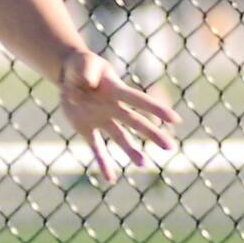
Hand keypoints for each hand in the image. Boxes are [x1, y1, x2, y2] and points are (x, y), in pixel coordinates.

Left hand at [57, 51, 179, 182]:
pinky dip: (103, 162)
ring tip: (144, 164)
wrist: (68, 74)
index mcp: (116, 90)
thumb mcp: (82, 63)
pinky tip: (111, 179)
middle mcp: (113, 107)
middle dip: (152, 134)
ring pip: (120, 137)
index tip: (175, 120)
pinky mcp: (86, 128)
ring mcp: (101, 119)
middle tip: (170, 148)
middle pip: (135, 122)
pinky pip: (97, 147)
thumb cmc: (81, 65)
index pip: (139, 100)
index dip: (156, 109)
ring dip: (131, 151)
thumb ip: (87, 71)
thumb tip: (89, 84)